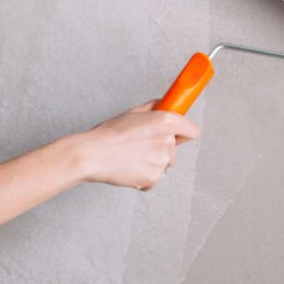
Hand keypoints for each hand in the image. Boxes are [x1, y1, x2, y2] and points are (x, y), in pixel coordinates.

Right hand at [78, 99, 200, 190]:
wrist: (91, 155)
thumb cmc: (107, 134)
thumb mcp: (131, 113)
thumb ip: (153, 108)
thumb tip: (163, 105)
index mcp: (165, 122)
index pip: (191, 131)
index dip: (182, 132)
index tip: (179, 133)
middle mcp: (167, 142)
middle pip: (174, 149)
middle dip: (159, 148)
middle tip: (138, 145)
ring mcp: (161, 162)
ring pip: (163, 164)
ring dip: (151, 162)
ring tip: (130, 156)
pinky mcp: (153, 178)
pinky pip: (153, 178)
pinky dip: (143, 175)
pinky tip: (129, 167)